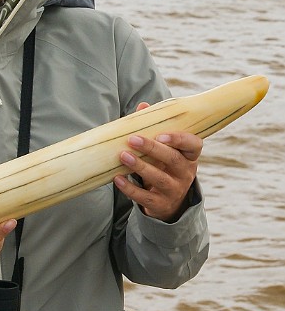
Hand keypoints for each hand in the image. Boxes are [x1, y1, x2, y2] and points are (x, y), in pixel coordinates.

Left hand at [114, 104, 202, 221]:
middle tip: (132, 139)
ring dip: (139, 166)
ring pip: (159, 178)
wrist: (169, 202)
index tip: (161, 134)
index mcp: (189, 156)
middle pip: (172, 159)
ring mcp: (174, 190)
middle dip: (152, 148)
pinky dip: (130, 188)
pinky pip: (145, 197)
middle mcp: (185, 173)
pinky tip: (117, 178)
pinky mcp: (161, 205)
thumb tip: (143, 106)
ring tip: (122, 156)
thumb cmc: (164, 165)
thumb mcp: (165, 149)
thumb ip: (155, 128)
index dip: (180, 139)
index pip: (194, 145)